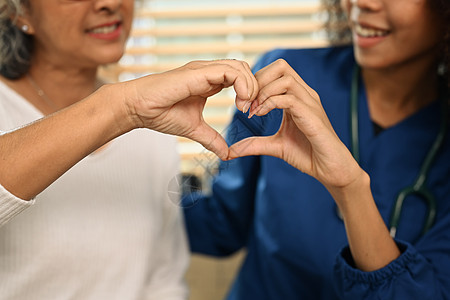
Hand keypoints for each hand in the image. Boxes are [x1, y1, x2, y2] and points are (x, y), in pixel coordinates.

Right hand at [114, 60, 257, 159]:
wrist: (139, 109)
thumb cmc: (161, 114)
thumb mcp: (194, 129)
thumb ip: (212, 140)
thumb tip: (226, 154)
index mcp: (209, 82)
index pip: (240, 78)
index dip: (250, 93)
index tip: (248, 113)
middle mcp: (208, 72)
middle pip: (245, 69)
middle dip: (255, 88)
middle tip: (250, 110)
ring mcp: (204, 70)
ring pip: (240, 66)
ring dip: (251, 87)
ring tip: (245, 107)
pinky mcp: (199, 72)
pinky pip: (230, 70)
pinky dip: (242, 84)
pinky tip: (240, 102)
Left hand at [228, 59, 361, 189]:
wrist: (330, 170)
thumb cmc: (308, 155)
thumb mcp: (275, 146)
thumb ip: (254, 144)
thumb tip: (230, 151)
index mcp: (296, 97)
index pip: (275, 71)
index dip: (255, 82)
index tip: (242, 103)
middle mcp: (305, 95)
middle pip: (280, 66)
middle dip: (258, 80)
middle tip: (245, 103)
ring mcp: (310, 103)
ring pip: (285, 78)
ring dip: (263, 92)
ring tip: (253, 111)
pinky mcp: (312, 116)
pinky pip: (289, 98)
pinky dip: (271, 103)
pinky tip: (260, 115)